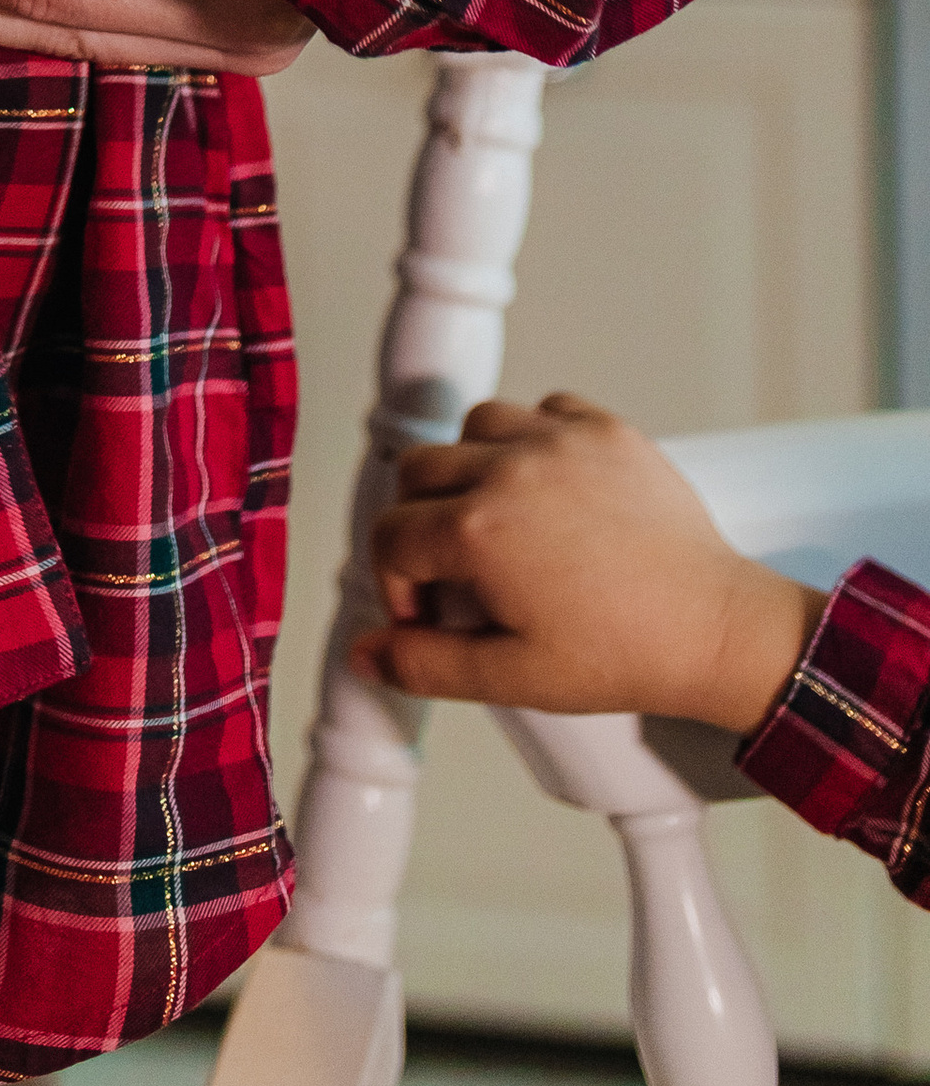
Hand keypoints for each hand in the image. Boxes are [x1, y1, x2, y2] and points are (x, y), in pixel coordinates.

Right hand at [355, 393, 824, 731]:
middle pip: (418, 470)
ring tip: (500, 520)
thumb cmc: (628, 652)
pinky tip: (548, 488)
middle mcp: (510, 470)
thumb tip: (370, 654)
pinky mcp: (604, 429)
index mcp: (479, 530)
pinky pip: (543, 407)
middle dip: (421, 522)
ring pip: (475, 426)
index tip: (428, 612)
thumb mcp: (514, 678)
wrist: (715, 629)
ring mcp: (559, 440)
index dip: (397, 583)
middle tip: (457, 569)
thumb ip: (427, 666)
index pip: (391, 535)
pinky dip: (532, 438)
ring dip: (471, 468)